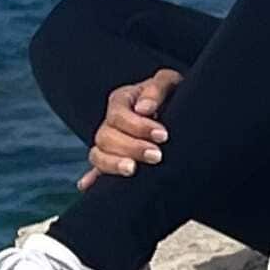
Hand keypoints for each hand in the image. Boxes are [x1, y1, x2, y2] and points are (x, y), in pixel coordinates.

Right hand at [77, 66, 182, 188]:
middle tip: (157, 156)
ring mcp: (110, 143)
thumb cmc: (174, 94)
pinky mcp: (114, 160)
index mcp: (122, 100)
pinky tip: (88, 186)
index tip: (162, 135)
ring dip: (113, 164)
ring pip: (97, 155)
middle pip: (106, 137)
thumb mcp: (170, 82)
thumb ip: (157, 88)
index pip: (118, 115)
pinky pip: (97, 170)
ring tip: (133, 170)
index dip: (138, 126)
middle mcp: (111, 122)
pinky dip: (92, 178)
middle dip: (131, 147)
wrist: (181, 112)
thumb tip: (144, 108)